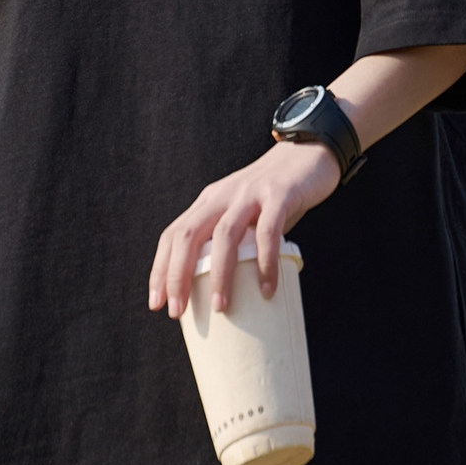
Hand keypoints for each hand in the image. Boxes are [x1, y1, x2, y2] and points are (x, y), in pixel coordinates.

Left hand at [149, 138, 339, 320]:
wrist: (308, 153)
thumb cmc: (274, 194)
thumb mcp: (243, 212)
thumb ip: (233, 241)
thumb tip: (224, 289)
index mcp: (208, 202)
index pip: (172, 235)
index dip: (160, 269)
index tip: (157, 303)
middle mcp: (222, 196)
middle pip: (188, 236)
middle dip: (177, 276)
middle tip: (178, 311)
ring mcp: (249, 194)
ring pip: (224, 236)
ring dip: (219, 274)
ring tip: (221, 308)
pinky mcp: (279, 195)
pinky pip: (268, 232)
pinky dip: (265, 262)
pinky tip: (267, 289)